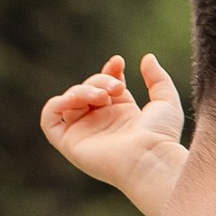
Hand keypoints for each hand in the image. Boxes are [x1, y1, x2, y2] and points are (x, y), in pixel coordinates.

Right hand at [41, 51, 188, 207]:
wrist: (149, 158)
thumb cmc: (160, 136)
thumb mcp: (165, 101)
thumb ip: (158, 78)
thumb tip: (148, 57)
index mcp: (121, 115)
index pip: (105, 86)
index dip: (109, 71)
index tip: (119, 63)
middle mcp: (100, 124)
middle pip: (87, 89)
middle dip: (100, 80)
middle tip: (116, 88)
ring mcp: (84, 133)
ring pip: (70, 100)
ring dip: (83, 90)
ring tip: (102, 96)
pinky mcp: (69, 143)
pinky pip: (50, 119)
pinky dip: (56, 104)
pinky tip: (74, 100)